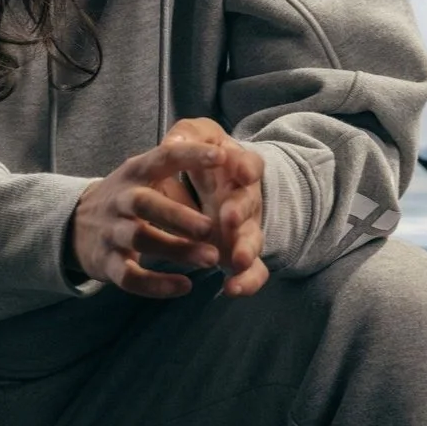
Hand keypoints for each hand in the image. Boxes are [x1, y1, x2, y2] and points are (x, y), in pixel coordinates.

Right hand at [69, 140, 227, 298]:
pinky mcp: (107, 263)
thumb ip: (174, 167)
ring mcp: (111, 232)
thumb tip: (224, 157)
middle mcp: (120, 199)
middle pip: (146, 204)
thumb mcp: (142, 175)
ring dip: (177, 249)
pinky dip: (157, 284)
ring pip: (141, 239)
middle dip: (179, 216)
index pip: (163, 158)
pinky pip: (130, 276)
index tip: (220, 156)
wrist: (74, 225)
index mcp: (135, 172)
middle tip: (211, 228)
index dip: (190, 155)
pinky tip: (184, 286)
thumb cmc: (126, 198)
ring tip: (211, 259)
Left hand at [162, 118, 268, 297]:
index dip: (247, 168)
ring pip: (252, 240)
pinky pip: (252, 272)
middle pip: (250, 205)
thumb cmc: (200, 159)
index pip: (249, 164)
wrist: (206, 186)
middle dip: (240, 211)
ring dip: (245, 250)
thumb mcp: (193, 137)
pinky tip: (231, 289)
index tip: (242, 172)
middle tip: (228, 217)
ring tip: (235, 260)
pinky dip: (246, 282)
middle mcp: (245, 198)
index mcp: (237, 167)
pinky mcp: (238, 253)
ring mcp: (244, 228)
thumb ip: (187, 135)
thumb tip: (174, 141)